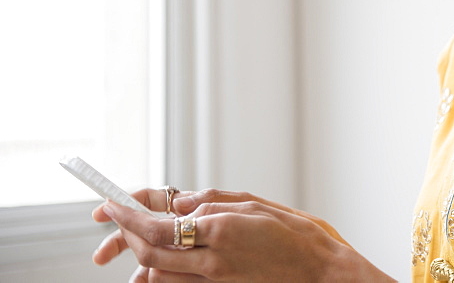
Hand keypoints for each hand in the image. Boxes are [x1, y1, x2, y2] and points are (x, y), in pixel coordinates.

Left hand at [92, 189, 392, 281]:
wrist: (320, 274)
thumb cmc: (297, 235)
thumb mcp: (255, 205)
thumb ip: (213, 201)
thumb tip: (180, 201)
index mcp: (222, 229)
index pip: (158, 224)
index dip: (128, 216)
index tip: (111, 206)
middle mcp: (213, 259)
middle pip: (150, 252)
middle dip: (126, 236)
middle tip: (116, 221)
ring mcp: (215, 281)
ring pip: (157, 275)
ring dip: (141, 258)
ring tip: (137, 241)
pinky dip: (161, 276)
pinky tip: (162, 265)